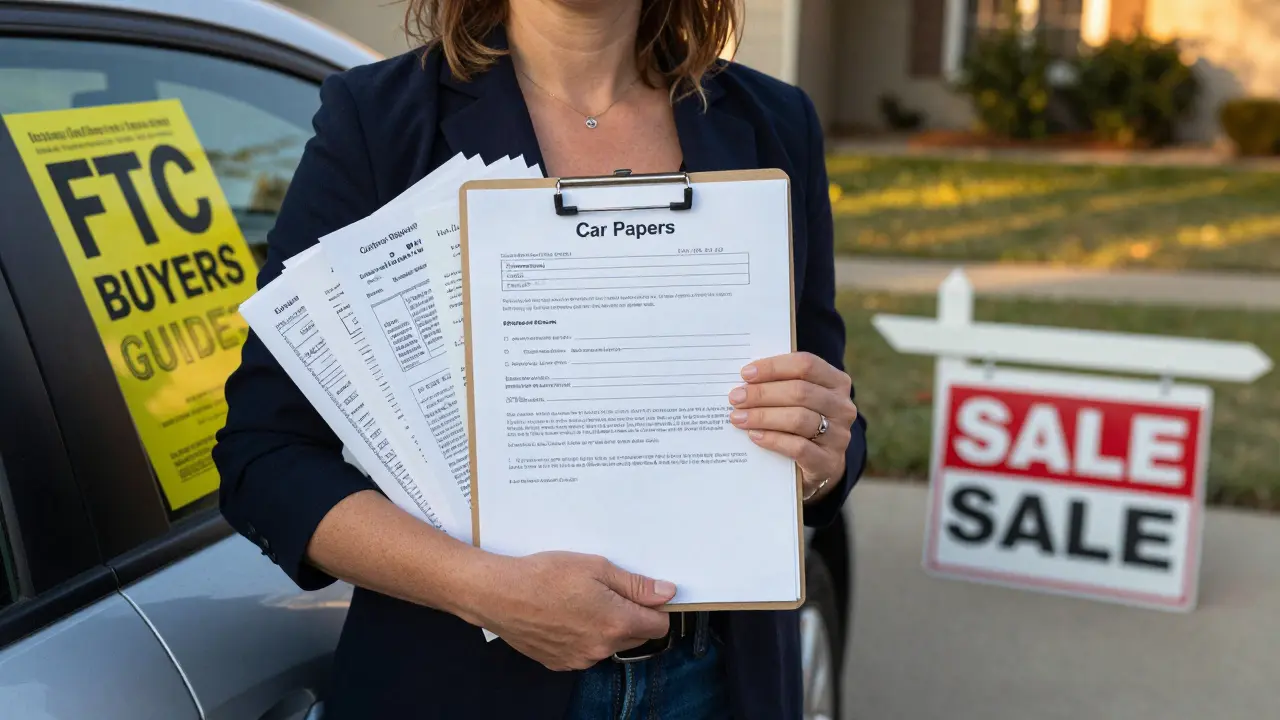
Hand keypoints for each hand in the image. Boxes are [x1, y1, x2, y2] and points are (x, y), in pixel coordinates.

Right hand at [473, 551, 673, 670]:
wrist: (500, 595)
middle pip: (636, 637)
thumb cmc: (546, 575)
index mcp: (617, 623)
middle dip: (631, 616)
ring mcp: (580, 659)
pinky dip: (582, 636)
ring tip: (580, 601)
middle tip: (608, 591)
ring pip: (609, 644)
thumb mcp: (596, 568)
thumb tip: (667, 593)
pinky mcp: (561, 663)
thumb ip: (635, 585)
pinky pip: (584, 651)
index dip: (656, 607)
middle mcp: (602, 647)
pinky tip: (564, 616)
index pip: (658, 626)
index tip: (644, 593)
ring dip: (605, 627)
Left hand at [728, 352, 857, 501]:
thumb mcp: (798, 399)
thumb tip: (745, 379)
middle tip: (736, 398)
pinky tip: (754, 436)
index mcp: (837, 382)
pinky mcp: (829, 461)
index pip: (806, 365)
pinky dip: (773, 439)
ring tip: (738, 418)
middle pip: (800, 392)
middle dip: (762, 393)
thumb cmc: (802, 422)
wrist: (819, 464)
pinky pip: (798, 447)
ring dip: (763, 416)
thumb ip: (780, 384)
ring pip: (798, 419)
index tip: (746, 374)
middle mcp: (843, 407)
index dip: (774, 367)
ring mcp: (839, 435)